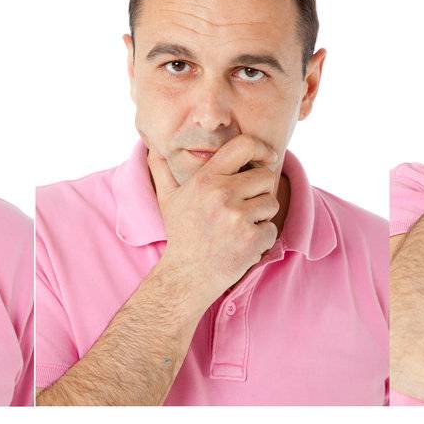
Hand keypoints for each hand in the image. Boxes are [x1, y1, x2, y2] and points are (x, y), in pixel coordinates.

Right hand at [151, 135, 282, 306]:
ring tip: (240, 229)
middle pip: (266, 177)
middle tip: (244, 209)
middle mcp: (221, 195)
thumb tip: (151, 146)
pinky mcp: (250, 240)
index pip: (243, 146)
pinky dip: (261, 240)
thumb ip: (162, 169)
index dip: (261, 149)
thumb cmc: (181, 236)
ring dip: (261, 217)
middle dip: (260, 192)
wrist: (185, 277)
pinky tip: (243, 246)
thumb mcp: (167, 199)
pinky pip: (271, 230)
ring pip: (271, 203)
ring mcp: (237, 218)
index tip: (268, 157)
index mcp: (205, 180)